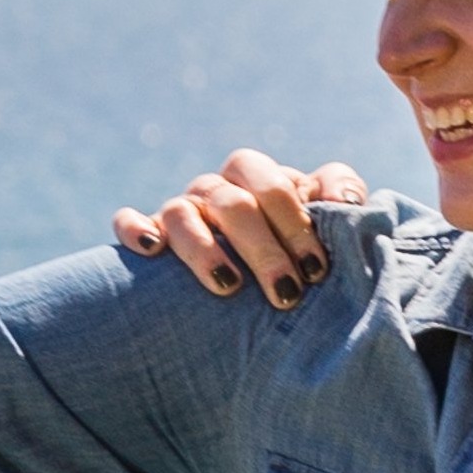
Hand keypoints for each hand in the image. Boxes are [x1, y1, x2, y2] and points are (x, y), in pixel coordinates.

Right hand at [111, 150, 367, 306]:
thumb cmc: (298, 250)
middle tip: (287, 293)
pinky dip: (136, 229)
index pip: (271, 184)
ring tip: (229, 287)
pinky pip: (129, 222)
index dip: (295, 223)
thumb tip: (343, 201)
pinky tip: (152, 252)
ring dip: (205, 248)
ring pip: (181, 212)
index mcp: (258, 179)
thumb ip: (340, 197)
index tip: (317, 270)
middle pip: (231, 202)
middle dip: (262, 249)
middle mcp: (216, 190)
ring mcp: (181, 211)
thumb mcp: (326, 222)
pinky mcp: (149, 234)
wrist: (264, 284)